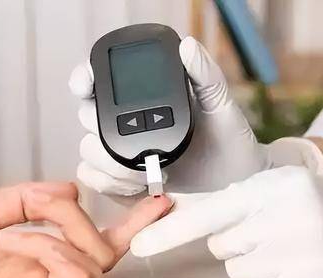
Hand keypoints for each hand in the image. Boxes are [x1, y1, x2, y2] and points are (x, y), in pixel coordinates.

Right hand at [68, 36, 269, 195]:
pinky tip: (139, 184)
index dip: (84, 79)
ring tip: (147, 170)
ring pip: (88, 151)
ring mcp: (121, 155)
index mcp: (144, 99)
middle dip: (101, 128)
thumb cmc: (230, 141)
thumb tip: (189, 47)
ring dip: (111, 161)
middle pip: (86, 116)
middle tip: (137, 143)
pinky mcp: (121, 185)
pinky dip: (110, 182)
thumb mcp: (220, 105)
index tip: (87, 85)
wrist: (237, 184)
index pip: (101, 82)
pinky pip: (94, 180)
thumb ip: (205, 75)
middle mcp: (126, 124)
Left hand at [130, 167, 322, 277]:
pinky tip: (299, 267)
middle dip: (239, 242)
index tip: (137, 249)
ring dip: (256, 264)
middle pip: (222, 250)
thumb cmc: (306, 201)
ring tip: (288, 246)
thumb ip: (216, 201)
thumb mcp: (267, 186)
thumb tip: (159, 205)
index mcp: (273, 191)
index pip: (209, 215)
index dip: (169, 233)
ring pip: (240, 275)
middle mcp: (291, 224)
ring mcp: (307, 262)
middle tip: (272, 229)